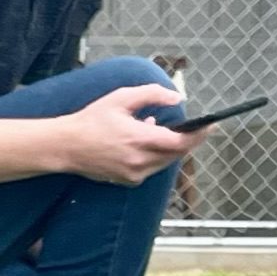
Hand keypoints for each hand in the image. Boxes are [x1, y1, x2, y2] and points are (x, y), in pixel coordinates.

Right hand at [58, 85, 205, 185]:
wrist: (67, 146)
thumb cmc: (92, 120)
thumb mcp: (121, 98)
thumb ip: (152, 94)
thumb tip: (178, 99)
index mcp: (139, 140)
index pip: (180, 142)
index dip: (198, 135)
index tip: (210, 125)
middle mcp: (140, 161)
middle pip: (176, 154)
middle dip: (187, 141)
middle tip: (194, 127)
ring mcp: (134, 174)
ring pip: (165, 162)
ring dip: (170, 147)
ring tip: (160, 130)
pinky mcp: (128, 181)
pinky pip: (151, 168)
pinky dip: (155, 156)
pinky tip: (144, 142)